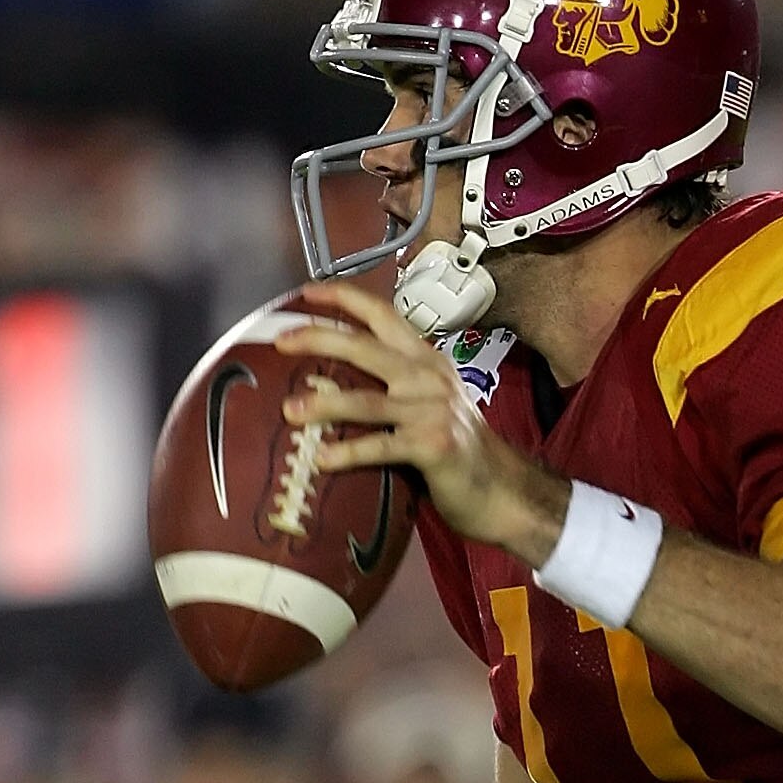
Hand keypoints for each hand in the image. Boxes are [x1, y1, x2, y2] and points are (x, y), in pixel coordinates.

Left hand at [274, 283, 567, 556]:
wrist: (501, 491)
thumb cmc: (459, 451)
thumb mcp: (430, 405)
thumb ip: (393, 388)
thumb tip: (330, 382)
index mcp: (426, 360)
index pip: (382, 315)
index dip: (343, 299)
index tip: (307, 292)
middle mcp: (429, 378)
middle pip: (364, 347)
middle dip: (318, 339)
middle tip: (281, 343)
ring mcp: (432, 411)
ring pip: (366, 400)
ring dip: (324, 403)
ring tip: (291, 410)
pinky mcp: (432, 446)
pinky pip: (380, 446)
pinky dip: (348, 453)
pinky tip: (323, 459)